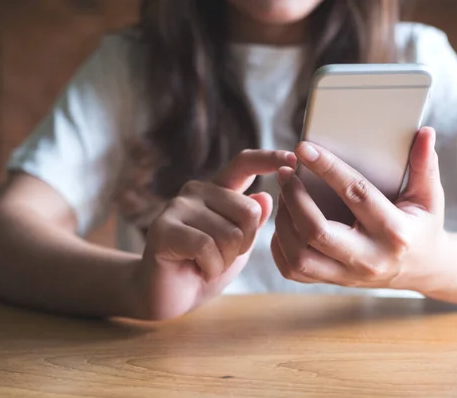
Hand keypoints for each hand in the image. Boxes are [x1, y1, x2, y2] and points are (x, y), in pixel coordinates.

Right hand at [130, 149, 296, 319]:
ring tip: (206, 264)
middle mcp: (196, 191)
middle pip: (250, 212)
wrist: (168, 297)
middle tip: (221, 256)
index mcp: (217, 190)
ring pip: (230, 234)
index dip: (268, 159)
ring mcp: (178, 206)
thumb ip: (250, 223)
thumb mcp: (238, 246)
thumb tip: (264, 197)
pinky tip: (197, 269)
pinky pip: (207, 247)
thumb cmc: (204, 269)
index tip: (292, 159)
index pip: (243, 163)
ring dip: (225, 261)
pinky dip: (211, 268)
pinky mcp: (164, 228)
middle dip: (245, 245)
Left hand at [272, 127, 447, 291]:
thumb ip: (424, 165)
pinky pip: (294, 270)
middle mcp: (369, 258)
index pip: (356, 194)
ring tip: (283, 195)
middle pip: (317, 231)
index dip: (328, 168)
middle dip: (294, 198)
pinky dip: (280, 246)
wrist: (423, 270)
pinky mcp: (333, 282)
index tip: (305, 148)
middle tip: (286, 173)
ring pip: (299, 255)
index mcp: (394, 231)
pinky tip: (283, 222)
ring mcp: (348, 275)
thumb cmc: (422, 226)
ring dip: (283, 222)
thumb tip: (424, 132)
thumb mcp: (429, 197)